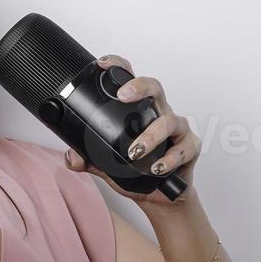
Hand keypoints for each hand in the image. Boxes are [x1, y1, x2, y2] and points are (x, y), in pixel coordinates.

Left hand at [63, 53, 200, 204]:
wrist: (160, 197)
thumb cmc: (137, 173)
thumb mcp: (108, 166)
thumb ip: (89, 160)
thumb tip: (71, 157)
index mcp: (139, 112)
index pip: (130, 80)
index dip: (118, 67)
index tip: (102, 64)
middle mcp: (158, 114)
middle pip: (155, 88)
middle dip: (140, 87)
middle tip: (124, 96)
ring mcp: (176, 130)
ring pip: (169, 120)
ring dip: (151, 136)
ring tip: (135, 152)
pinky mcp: (189, 148)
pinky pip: (183, 149)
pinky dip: (169, 159)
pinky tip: (156, 168)